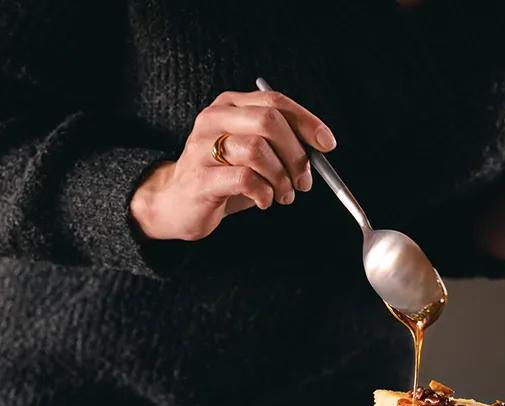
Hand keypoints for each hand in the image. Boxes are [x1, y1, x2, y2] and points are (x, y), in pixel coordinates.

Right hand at [130, 90, 336, 240]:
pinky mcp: (200, 178)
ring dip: (281, 177)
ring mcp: (202, 148)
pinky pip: (245, 179)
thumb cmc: (222, 178)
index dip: (307, 122)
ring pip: (257, 150)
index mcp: (229, 105)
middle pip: (269, 121)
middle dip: (296, 153)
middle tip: (304, 180)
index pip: (275, 102)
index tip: (327, 144)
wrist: (177, 204)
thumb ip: (280, 144)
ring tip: (283, 195)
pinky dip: (264, 193)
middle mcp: (214, 119)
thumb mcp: (252, 153)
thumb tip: (319, 150)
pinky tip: (264, 201)